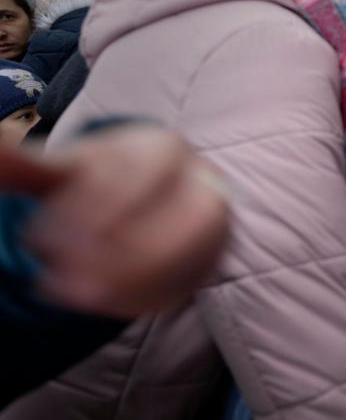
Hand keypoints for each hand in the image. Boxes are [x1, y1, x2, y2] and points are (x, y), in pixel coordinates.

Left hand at [21, 126, 229, 317]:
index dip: (80, 212)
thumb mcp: (67, 171)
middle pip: (164, 215)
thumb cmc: (103, 182)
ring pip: (185, 250)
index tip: (38, 238)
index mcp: (163, 146)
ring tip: (76, 292)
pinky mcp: (215, 255)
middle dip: (105, 250)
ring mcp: (216, 218)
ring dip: (127, 277)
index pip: (130, 176)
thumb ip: (28, 164)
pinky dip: (142, 296)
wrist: (151, 200)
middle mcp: (201, 177)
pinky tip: (102, 299)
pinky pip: (188, 280)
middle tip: (55, 269)